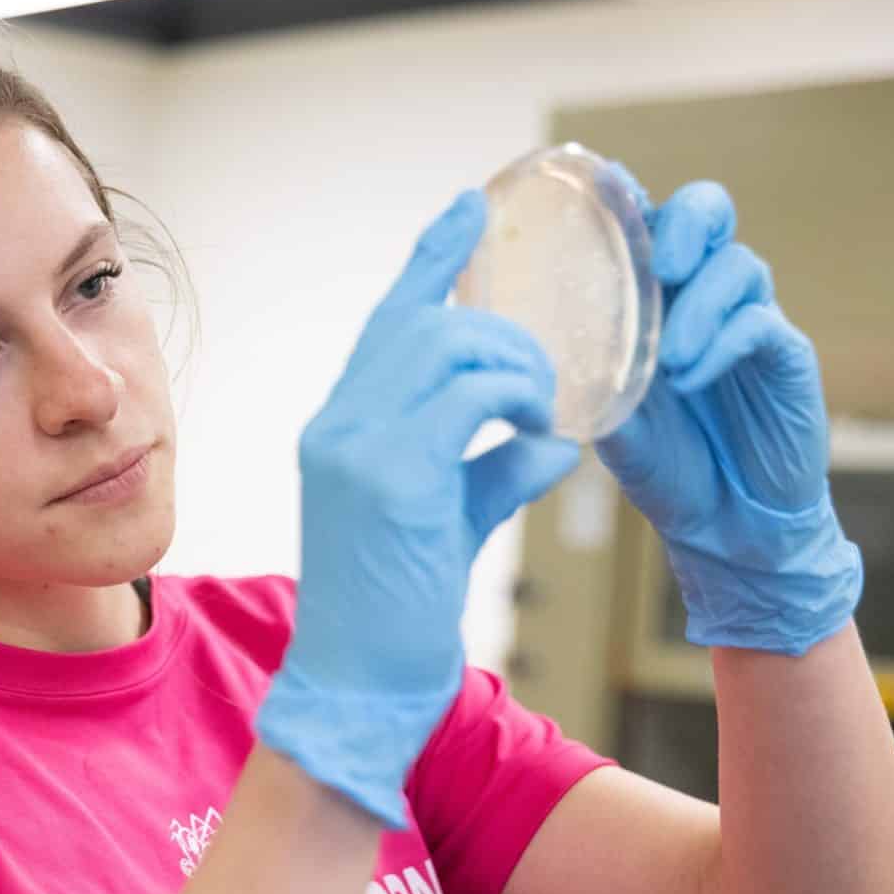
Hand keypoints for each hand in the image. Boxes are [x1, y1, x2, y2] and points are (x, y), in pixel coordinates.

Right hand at [257, 190, 580, 827]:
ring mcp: (357, 446)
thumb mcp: (448, 523)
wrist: (355, 688)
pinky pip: (471, 401)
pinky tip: (539, 436)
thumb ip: (492, 471)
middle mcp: (338, 424)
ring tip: (540, 409)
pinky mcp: (393, 476)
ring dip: (514, 366)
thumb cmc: (395, 614)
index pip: (389, 318)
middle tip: (542, 375)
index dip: (432, 257)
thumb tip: (555, 441)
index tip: (470, 205)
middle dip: (498, 329)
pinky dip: (517, 406)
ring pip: (449, 347)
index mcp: (339, 427)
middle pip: (424, 322)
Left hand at [595, 173, 860, 655]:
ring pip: (739, 265)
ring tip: (669, 358)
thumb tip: (524, 345)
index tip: (604, 186)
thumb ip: (582, 373)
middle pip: (710, 212)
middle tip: (662, 263)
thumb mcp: (607, 414)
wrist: (724, 525)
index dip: (631, 196)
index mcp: (657, 296)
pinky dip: (724, 340)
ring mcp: (750, 321)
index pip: (650, 222)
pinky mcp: (787, 356)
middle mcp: (705, 295)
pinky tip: (693, 376)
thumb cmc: (662, 460)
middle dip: (685, 221)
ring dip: (699, 303)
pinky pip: (762, 323)